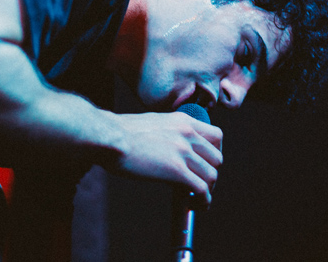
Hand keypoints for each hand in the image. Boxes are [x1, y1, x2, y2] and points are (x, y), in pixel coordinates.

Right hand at [108, 111, 222, 205]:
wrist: (109, 137)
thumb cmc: (121, 132)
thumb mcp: (154, 123)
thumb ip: (169, 133)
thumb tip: (172, 150)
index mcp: (183, 121)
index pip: (216, 135)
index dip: (215, 153)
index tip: (207, 164)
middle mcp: (188, 134)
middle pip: (217, 158)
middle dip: (212, 173)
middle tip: (202, 183)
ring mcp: (183, 152)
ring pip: (212, 175)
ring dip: (208, 190)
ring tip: (198, 199)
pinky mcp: (176, 171)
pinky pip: (201, 189)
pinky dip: (203, 201)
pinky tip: (196, 206)